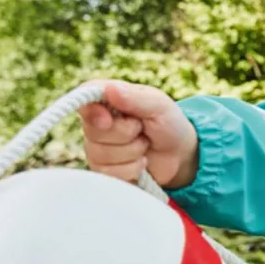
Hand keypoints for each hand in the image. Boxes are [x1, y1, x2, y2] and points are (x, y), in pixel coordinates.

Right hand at [78, 79, 198, 188]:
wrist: (181, 155)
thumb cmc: (169, 123)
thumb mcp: (159, 105)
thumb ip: (134, 97)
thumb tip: (108, 89)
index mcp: (108, 99)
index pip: (84, 97)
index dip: (92, 111)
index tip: (108, 120)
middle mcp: (97, 122)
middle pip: (93, 131)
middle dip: (126, 133)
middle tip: (142, 130)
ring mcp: (98, 147)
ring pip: (100, 154)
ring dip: (132, 152)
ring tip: (145, 145)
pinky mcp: (104, 170)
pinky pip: (109, 174)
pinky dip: (131, 169)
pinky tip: (141, 163)